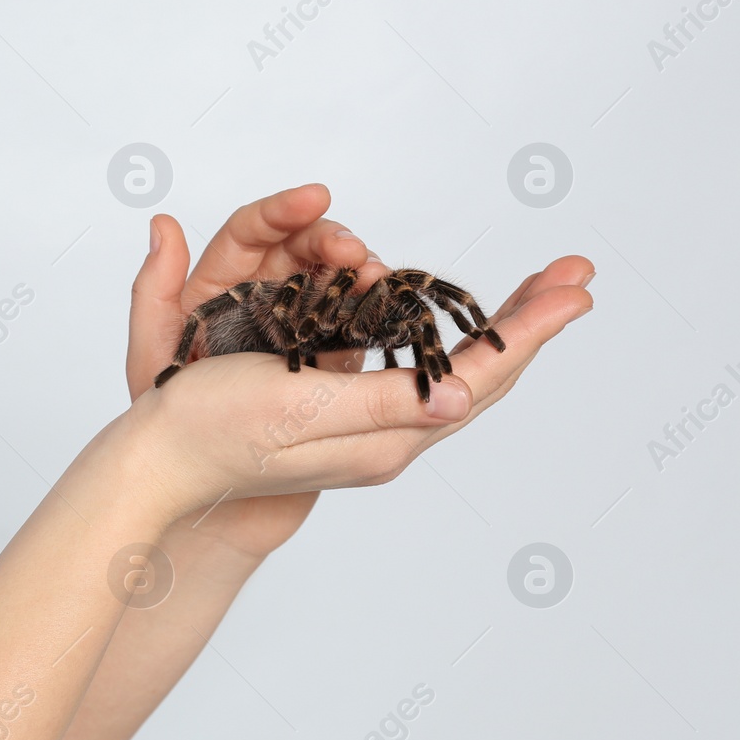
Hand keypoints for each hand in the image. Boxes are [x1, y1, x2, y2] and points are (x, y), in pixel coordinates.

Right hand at [123, 185, 593, 533]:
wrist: (163, 463)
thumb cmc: (216, 428)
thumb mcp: (301, 406)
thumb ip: (385, 401)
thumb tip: (466, 392)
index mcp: (384, 436)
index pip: (479, 377)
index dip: (530, 329)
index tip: (576, 287)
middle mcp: (385, 438)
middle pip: (479, 377)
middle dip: (529, 324)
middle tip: (573, 277)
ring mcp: (364, 433)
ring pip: (454, 378)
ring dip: (497, 332)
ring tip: (533, 296)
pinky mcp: (339, 419)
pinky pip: (418, 379)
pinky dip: (450, 345)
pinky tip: (452, 331)